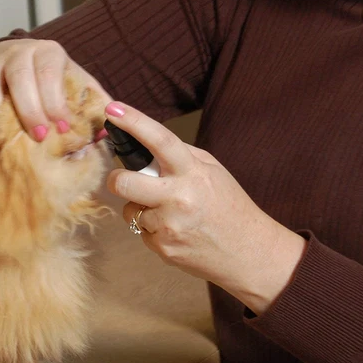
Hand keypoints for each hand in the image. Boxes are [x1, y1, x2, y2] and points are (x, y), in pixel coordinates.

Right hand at [0, 39, 109, 140]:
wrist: (8, 58)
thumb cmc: (47, 76)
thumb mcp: (72, 81)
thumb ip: (91, 102)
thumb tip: (104, 132)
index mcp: (49, 52)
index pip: (51, 73)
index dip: (56, 101)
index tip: (63, 128)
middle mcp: (20, 52)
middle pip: (22, 78)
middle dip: (31, 110)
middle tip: (40, 137)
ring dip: (1, 117)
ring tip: (9, 142)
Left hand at [104, 102, 306, 314]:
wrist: (249, 252)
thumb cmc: (229, 206)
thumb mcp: (212, 171)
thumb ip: (181, 156)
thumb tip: (144, 141)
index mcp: (193, 172)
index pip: (160, 140)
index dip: (134, 122)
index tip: (113, 109)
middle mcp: (179, 198)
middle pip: (124, 183)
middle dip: (116, 179)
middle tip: (121, 179)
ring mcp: (169, 226)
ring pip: (131, 210)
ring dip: (142, 208)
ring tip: (170, 213)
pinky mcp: (163, 248)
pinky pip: (141, 231)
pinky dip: (153, 229)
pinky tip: (176, 230)